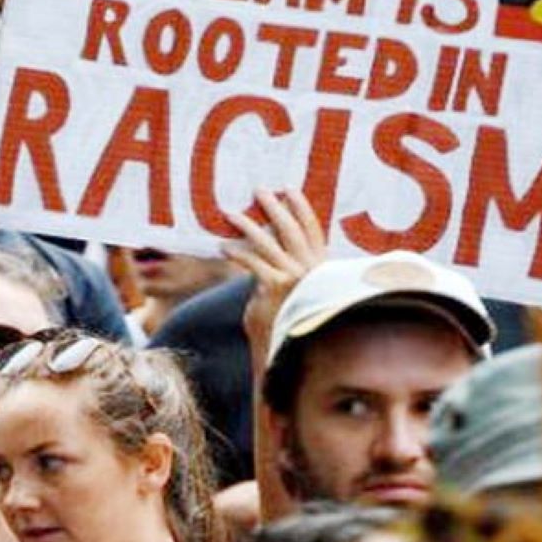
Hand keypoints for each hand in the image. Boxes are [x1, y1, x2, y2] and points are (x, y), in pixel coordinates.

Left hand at [224, 188, 327, 352]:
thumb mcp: (284, 292)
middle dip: (275, 207)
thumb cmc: (281, 324)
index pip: (312, 231)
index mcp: (319, 268)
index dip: (302, 209)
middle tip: (260, 190)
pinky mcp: (277, 286)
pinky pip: (253, 261)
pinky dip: (237, 252)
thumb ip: (278, 270)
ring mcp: (296, 278)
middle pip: (292, 230)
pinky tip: (223, 246)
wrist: (285, 350)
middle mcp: (311, 270)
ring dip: (248, 225)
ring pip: (269, 243)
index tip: (290, 190)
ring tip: (230, 214)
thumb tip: (260, 250)